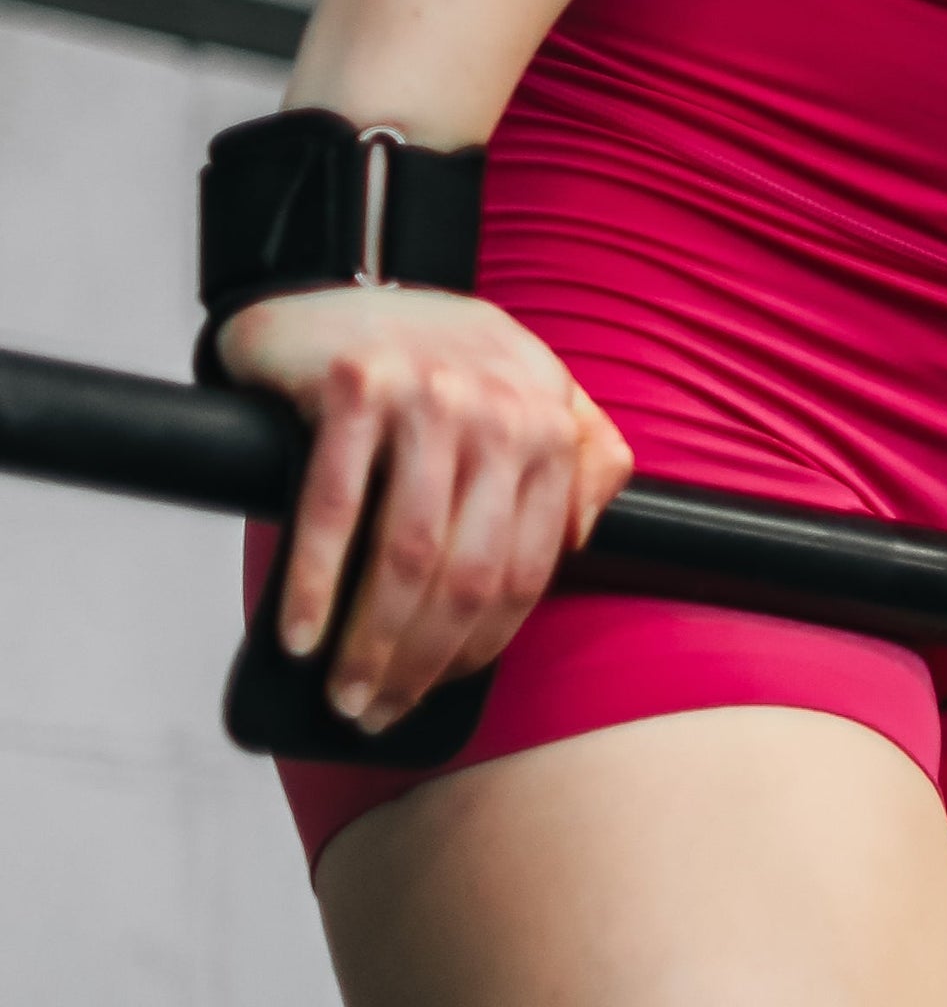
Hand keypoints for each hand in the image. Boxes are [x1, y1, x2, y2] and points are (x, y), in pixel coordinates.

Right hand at [218, 284, 634, 735]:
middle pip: (469, 574)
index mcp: (550, 429)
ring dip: (368, 640)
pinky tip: (298, 634)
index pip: (528, 569)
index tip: (438, 691)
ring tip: (344, 691)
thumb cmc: (437, 366)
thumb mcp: (533, 399)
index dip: (482, 646)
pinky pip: (331, 507)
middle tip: (379, 709)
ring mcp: (428, 395)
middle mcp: (500, 411)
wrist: (334, 297)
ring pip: (405, 553)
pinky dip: (312, 583)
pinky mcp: (352, 386)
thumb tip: (587, 536)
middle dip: (423, 660)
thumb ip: (582, 460)